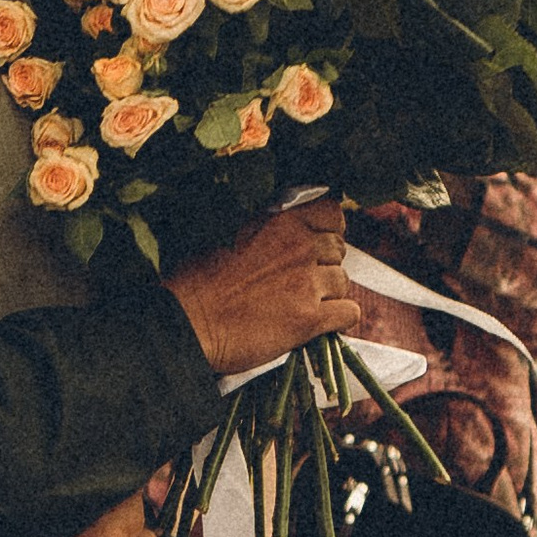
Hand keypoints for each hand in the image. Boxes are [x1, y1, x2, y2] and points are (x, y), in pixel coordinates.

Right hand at [168, 200, 354, 378]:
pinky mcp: (310, 319)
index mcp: (279, 222)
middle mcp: (299, 248)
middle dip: (324, 264)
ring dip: (329, 293)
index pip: (332, 212)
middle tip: (301, 280)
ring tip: (302, 304)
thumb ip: (262, 230)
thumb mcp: (226, 235)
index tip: (314, 243)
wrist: (187, 323)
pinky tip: (317, 323)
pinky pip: (349, 313)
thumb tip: (282, 231)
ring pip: (343, 282)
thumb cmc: (195, 282)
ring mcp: (307, 283)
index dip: (327, 229)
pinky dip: (337, 319)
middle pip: (339, 250)